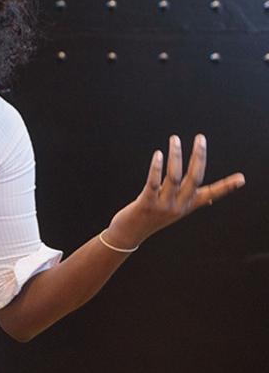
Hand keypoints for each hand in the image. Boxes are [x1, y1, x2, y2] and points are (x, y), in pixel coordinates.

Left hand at [106, 134, 245, 248]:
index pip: (212, 194)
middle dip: (198, 157)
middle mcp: (179, 206)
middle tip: (200, 138)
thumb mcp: (175, 210)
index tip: (242, 179)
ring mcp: (163, 205)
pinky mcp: (146, 204)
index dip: (226, 187)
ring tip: (175, 139)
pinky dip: (156, 168)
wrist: (130, 234)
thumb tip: (209, 199)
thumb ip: (190, 200)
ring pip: (174, 177)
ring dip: (175, 156)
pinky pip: (153, 183)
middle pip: (194, 178)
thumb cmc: (152, 218)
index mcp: (188, 205)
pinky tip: (158, 154)